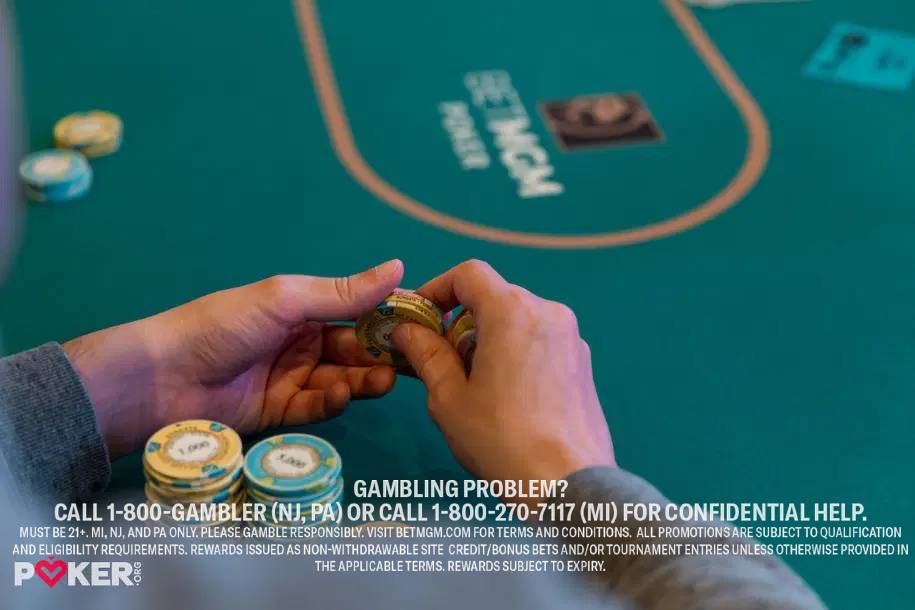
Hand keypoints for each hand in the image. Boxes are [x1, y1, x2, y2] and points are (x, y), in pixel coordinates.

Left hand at [64, 260, 403, 457]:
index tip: (424, 324)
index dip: (390, 317)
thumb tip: (399, 267)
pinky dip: (333, 401)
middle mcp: (301, 341)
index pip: (358, 311)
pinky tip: (340, 395)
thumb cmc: (223, 325)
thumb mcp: (286, 300)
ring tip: (384, 380)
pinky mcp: (279, 413)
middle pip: (356, 349)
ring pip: (342, 379)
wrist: (162, 377)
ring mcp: (291, 378)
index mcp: (303, 307)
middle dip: (384, 354)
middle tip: (413, 361)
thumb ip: (343, 293)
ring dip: (364, 379)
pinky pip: (317, 406)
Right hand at [392, 260, 614, 489]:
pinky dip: (516, 354)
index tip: (418, 320)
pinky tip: (507, 397)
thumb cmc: (500, 440)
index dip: (436, 289)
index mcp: (513, 311)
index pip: (469, 274)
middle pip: (495, 297)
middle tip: (440, 362)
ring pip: (518, 321)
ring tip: (474, 386)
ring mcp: (572, 338)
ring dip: (488, 340)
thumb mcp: (449, 398)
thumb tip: (407, 330)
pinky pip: (540, 342)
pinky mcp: (583, 364)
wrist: (569, 485)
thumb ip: (426, 354)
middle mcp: (548, 312)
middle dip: (461, 322)